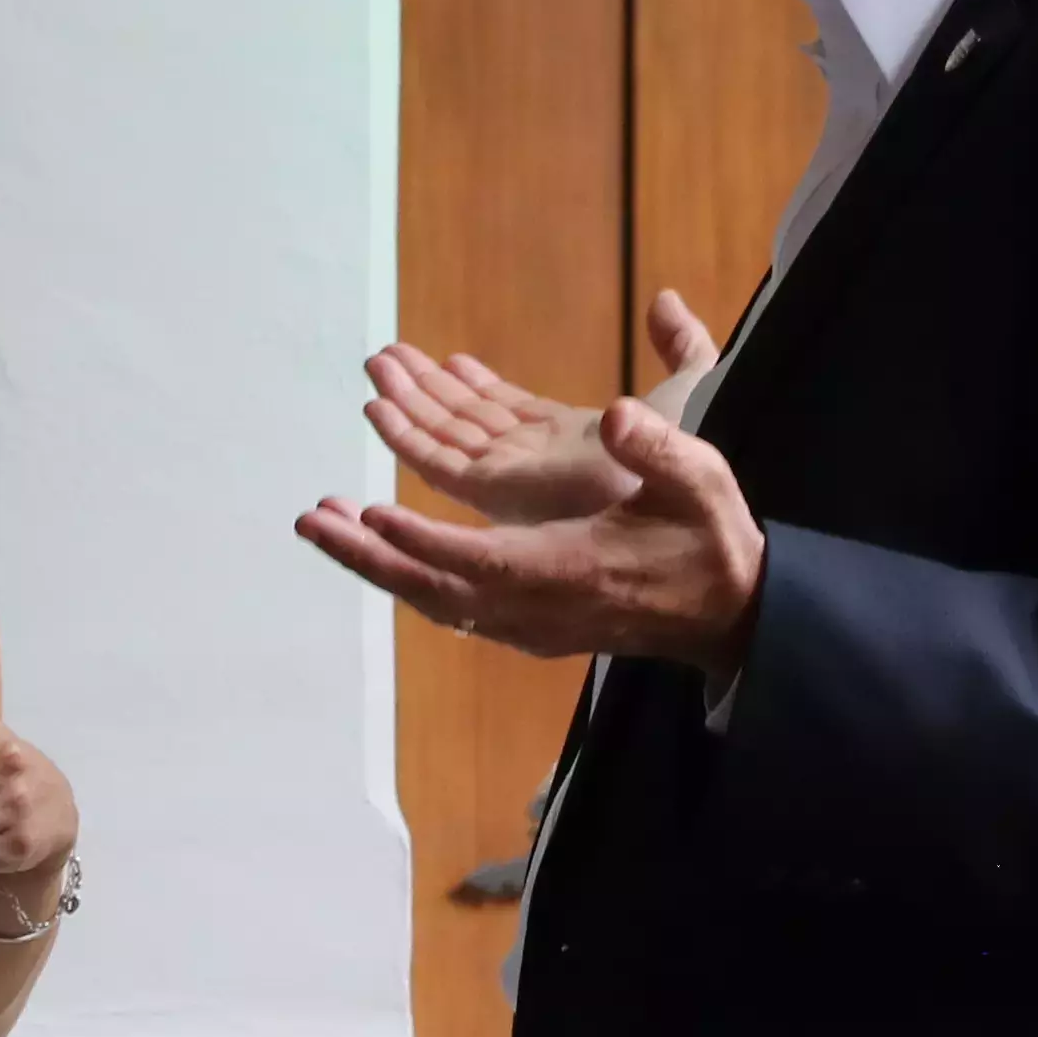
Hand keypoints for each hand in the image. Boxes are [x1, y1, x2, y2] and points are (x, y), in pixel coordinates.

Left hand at [296, 390, 765, 672]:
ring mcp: (525, 623)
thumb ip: (658, 451)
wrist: (725, 612)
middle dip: (368, 556)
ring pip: (432, 597)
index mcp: (572, 572)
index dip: (426, 541)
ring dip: (374, 560)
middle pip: (435, 588)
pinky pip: (447, 600)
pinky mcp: (522, 622)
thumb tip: (616, 413)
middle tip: (311, 518)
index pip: (483, 562)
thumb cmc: (709, 541)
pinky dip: (404, 568)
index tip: (374, 514)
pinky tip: (370, 540)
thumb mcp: (700, 484)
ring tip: (321, 520)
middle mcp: (537, 608)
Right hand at [360, 293, 720, 524]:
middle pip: (466, 419)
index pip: (511, 411)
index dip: (478, 386)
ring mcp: (511, 474)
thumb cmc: (695, 460)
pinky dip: (405, 434)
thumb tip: (666, 300)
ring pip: (445, 432)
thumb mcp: (693, 386)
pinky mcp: (496, 489)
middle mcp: (532, 458)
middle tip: (388, 356)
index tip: (451, 362)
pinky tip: (378, 408)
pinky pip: (438, 461)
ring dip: (408, 400)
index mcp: (571, 440)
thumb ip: (679, 344)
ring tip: (376, 365)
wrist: (684, 497)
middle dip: (427, 389)